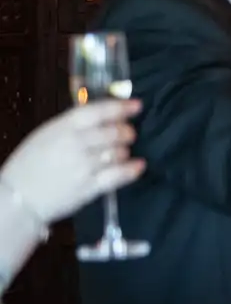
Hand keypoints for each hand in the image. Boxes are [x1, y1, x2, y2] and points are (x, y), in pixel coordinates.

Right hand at [0, 100, 143, 226]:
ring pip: (119, 152)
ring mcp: (84, 166)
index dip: (120, 108)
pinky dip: (132, 169)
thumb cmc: (30, 163)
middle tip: (128, 133)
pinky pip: (119, 175)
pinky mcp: (90, 187)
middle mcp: (75, 144)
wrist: (18, 196)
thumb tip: (102, 115)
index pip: (97, 112)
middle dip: (126, 131)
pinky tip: (138, 165)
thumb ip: (72, 125)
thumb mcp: (46, 134)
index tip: (136, 106)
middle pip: (113, 132)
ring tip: (120, 152)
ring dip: (125, 150)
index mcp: (62, 127)